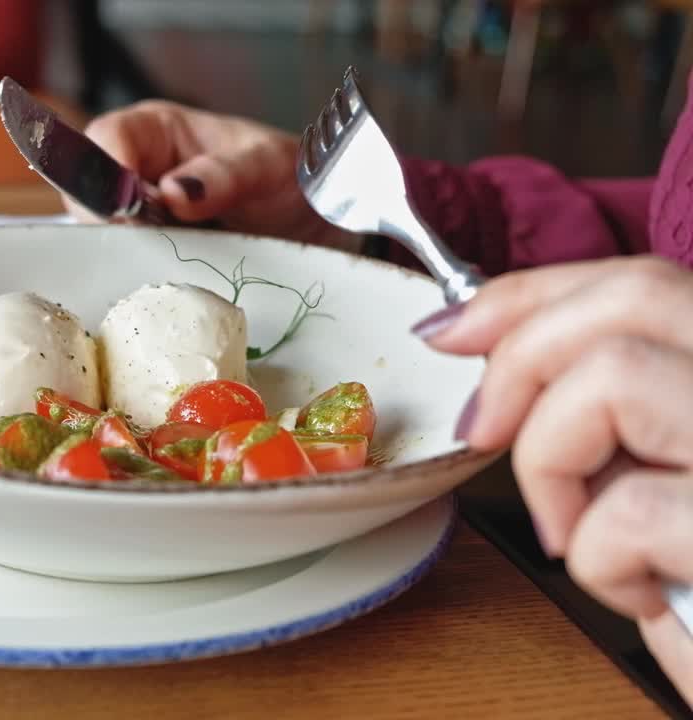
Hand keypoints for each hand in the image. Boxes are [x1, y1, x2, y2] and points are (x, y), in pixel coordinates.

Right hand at [69, 100, 358, 251]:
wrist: (317, 227)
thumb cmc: (293, 180)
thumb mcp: (268, 166)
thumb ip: (225, 174)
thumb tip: (173, 192)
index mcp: (158, 131)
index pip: (107, 140)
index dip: (108, 173)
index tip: (132, 210)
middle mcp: (140, 172)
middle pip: (90, 194)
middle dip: (113, 223)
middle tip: (151, 246)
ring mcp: (142, 220)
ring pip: (103, 237)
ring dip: (128, 256)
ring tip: (167, 266)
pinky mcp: (151, 258)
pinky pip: (127, 268)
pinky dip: (141, 278)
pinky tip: (166, 286)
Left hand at [413, 255, 692, 701]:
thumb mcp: (655, 479)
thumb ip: (604, 405)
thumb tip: (482, 341)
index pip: (643, 283)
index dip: (530, 295)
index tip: (452, 331)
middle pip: (632, 298)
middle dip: (521, 357)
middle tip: (482, 431)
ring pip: (615, 377)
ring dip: (553, 462)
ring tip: (576, 534)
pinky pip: (628, 512)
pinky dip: (599, 562)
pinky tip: (639, 596)